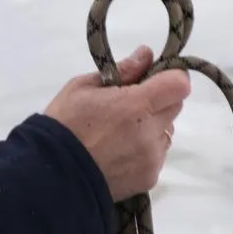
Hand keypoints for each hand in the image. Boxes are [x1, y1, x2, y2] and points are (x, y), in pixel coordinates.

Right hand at [44, 45, 192, 201]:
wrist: (53, 175)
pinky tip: (119, 154)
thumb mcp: (83, 87)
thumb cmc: (64, 125)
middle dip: (158, 101)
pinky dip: (145, 151)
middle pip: (175, 107)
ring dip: (153, 127)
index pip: (179, 85)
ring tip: (120, 134)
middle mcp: (151, 133)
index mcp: (136, 105)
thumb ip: (122, 70)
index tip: (153, 78)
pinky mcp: (150, 178)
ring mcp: (152, 158)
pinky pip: (157, 156)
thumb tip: (146, 55)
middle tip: (129, 105)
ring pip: (167, 133)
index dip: (170, 77)